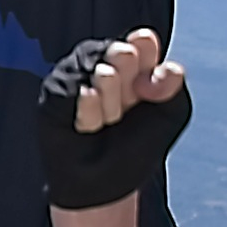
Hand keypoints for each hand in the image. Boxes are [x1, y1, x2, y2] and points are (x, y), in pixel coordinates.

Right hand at [35, 31, 193, 210]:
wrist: (103, 185)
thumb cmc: (136, 147)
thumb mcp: (170, 116)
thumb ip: (172, 84)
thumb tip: (155, 71)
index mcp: (135, 63)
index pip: (143, 41)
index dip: (148, 60)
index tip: (147, 88)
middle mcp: (105, 62)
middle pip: (123, 53)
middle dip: (130, 87)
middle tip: (126, 110)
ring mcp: (77, 75)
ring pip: (101, 71)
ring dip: (111, 104)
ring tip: (108, 123)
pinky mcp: (54, 92)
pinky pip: (75, 88)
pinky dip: (89, 110)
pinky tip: (89, 126)